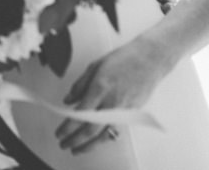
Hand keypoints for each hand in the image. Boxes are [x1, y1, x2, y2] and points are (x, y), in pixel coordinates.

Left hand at [55, 39, 167, 154]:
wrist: (150, 59)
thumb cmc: (123, 59)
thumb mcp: (95, 66)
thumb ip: (80, 85)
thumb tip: (68, 100)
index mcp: (100, 88)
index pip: (80, 115)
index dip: (67, 127)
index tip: (59, 133)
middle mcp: (112, 102)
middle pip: (91, 129)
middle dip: (75, 140)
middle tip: (64, 144)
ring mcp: (123, 110)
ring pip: (105, 135)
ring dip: (89, 145)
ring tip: (77, 149)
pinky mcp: (132, 114)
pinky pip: (115, 131)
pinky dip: (103, 139)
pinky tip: (95, 141)